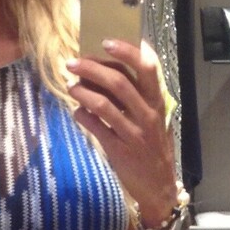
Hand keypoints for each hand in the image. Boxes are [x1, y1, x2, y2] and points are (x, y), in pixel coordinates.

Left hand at [66, 40, 176, 220]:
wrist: (159, 188)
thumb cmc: (153, 148)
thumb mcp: (154, 119)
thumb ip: (138, 96)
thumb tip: (108, 70)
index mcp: (157, 103)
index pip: (147, 69)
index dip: (127, 51)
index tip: (106, 41)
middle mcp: (147, 116)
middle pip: (119, 82)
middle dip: (92, 68)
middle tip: (73, 63)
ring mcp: (133, 134)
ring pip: (103, 105)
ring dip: (82, 92)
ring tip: (71, 86)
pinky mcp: (119, 151)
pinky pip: (95, 128)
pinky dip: (82, 116)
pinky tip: (77, 112)